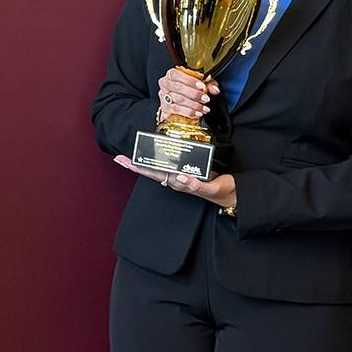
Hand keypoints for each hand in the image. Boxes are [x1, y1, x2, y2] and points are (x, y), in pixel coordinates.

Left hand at [112, 155, 237, 209]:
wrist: (232, 194)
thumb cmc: (220, 191)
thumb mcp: (210, 188)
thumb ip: (197, 185)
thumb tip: (181, 177)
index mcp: (178, 183)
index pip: (154, 174)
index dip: (138, 167)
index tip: (123, 161)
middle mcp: (176, 179)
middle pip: (152, 171)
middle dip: (135, 164)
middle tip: (119, 158)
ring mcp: (181, 176)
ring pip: (159, 168)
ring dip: (145, 162)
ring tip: (129, 157)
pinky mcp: (188, 171)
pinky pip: (171, 166)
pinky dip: (159, 163)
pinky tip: (153, 157)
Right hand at [157, 66, 216, 122]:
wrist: (178, 103)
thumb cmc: (188, 90)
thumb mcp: (200, 84)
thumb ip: (209, 84)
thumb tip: (215, 89)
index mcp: (172, 74)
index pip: (177, 74)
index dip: (190, 80)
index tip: (202, 86)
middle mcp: (165, 83)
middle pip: (178, 87)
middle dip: (194, 94)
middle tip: (206, 99)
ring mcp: (163, 96)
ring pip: (178, 99)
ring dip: (194, 104)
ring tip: (204, 108)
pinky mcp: (165, 108)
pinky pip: (177, 110)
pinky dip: (189, 112)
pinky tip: (197, 113)